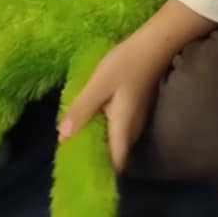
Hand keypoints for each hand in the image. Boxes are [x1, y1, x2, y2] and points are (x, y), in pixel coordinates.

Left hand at [58, 32, 167, 173]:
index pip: (115, 164)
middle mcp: (132, 129)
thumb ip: (81, 110)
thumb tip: (62, 138)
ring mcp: (136, 119)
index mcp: (122, 128)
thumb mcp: (99, 84)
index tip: (80, 173)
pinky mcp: (136, 108)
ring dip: (100, 142)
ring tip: (78, 136)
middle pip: (116, 155)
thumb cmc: (126, 64)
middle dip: (96, 157)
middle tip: (73, 153)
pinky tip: (93, 118)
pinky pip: (119, 128)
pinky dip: (105, 129)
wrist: (155, 43)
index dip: (100, 172)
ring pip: (117, 141)